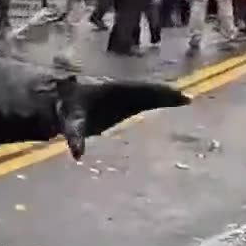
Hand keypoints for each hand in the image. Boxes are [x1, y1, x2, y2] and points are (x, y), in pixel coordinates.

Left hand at [55, 76, 190, 158]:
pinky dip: (156, 101)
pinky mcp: (122, 103)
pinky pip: (142, 101)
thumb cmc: (67, 112)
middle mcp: (120, 91)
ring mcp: (122, 96)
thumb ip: (75, 137)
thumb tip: (77, 154)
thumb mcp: (71, 124)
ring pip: (147, 94)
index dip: (157, 93)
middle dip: (165, 94)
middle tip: (186, 98)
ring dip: (163, 96)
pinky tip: (169, 103)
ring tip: (184, 99)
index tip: (177, 95)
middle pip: (147, 91)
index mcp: (111, 91)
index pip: (139, 91)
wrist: (59, 104)